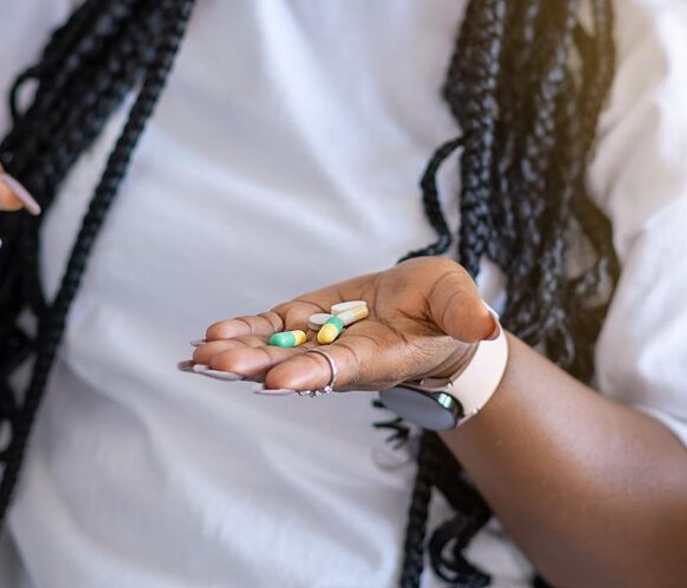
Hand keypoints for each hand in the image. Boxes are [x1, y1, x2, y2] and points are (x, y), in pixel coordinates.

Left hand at [189, 257, 500, 392]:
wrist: (429, 314)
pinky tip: (212, 336)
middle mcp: (342, 357)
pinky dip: (244, 331)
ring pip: (275, 348)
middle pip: (293, 364)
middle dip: (254, 365)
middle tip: (213, 364)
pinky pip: (271, 327)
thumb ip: (467, 315)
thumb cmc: (448, 313)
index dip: (309, 374)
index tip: (276, 380)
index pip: (341, 370)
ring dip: (239, 352)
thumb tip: (487, 325)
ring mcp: (320, 338)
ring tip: (200, 354)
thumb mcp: (462, 305)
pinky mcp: (307, 319)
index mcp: (379, 358)